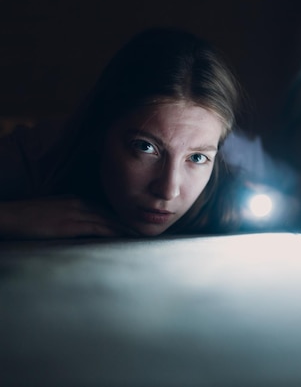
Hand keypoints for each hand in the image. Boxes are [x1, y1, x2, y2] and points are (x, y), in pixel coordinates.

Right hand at [0, 196, 133, 239]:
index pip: (106, 210)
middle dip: (130, 222)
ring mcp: (75, 213)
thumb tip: (87, 230)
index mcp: (77, 201)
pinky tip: (124, 238)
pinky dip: (113, 232)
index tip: (137, 224)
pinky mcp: (69, 225)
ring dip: (126, 228)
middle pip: (112, 214)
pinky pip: (97, 228)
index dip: (123, 218)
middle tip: (149, 229)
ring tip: (142, 235)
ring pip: (109, 220)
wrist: (8, 216)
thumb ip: (72, 219)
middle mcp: (80, 204)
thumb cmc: (29, 219)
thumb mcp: (54, 214)